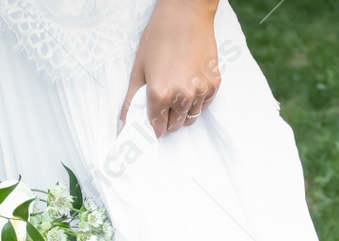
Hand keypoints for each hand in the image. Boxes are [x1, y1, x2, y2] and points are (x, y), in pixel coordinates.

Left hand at [120, 0, 220, 137]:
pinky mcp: (214, 84)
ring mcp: (201, 91)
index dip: (154, 127)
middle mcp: (182, 96)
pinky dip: (197, 102)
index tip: (153, 125)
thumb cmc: (159, 37)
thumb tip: (124, 122)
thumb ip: (132, 99)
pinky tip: (190, 84)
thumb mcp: (139, 68)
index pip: (158, 127)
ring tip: (177, 92)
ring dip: (183, 113)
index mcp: (160, 94)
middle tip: (163, 104)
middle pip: (175, 125)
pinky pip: (204, 105)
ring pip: (191, 118)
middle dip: (168, 120)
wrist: (186, 14)